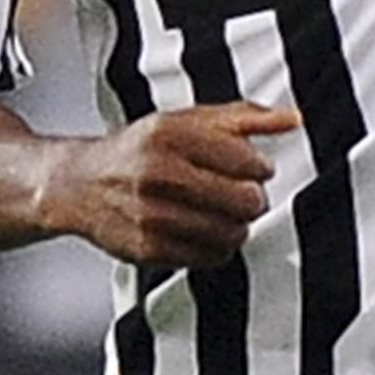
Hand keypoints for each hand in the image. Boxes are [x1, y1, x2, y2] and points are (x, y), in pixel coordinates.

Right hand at [36, 101, 298, 268]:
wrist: (80, 184)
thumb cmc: (143, 148)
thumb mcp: (187, 121)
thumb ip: (245, 117)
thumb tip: (295, 119)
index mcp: (169, 133)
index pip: (247, 161)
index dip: (259, 168)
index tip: (252, 169)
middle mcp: (157, 173)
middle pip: (245, 201)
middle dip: (252, 199)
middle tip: (241, 194)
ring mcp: (150, 214)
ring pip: (231, 233)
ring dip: (236, 225)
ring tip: (221, 212)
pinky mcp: (148, 249)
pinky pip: (210, 258)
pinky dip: (216, 247)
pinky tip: (202, 230)